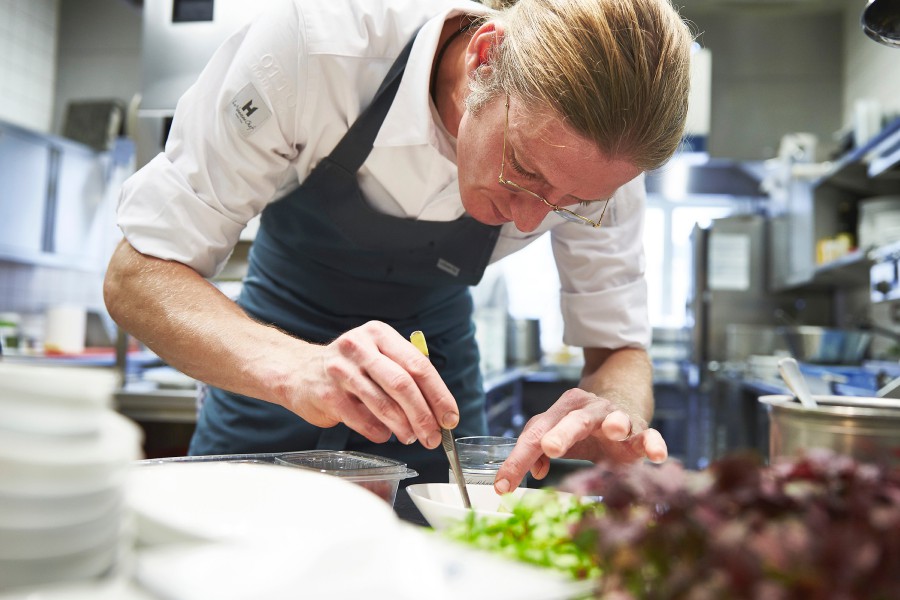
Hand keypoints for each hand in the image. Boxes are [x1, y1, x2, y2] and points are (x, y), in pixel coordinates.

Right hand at [281, 321, 458, 449]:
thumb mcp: (376, 355)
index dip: (439, 394)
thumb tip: (439, 410)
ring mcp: (341, 370)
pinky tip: (384, 434)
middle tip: (434, 436)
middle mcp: (360, 347)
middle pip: (403, 384)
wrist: (297, 372)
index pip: (418, 365)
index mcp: (379, 335)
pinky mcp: (327, 394)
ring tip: (412, 438)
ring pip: (383, 404)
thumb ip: (405, 373)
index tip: (450, 417)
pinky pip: (362, 420)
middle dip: (423, 415)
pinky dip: (378, 432)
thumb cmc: (349, 369)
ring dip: (403, 427)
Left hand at [493, 388, 667, 491]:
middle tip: (549, 447)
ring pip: (615, 418)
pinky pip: (648, 435)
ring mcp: (617, 417)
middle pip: (573, 419)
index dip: (518, 460)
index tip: (503, 485)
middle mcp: (589, 409)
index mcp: (562, 410)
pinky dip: (653, 442)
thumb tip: (534, 472)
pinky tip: (657, 455)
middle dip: (562, 432)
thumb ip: (538, 451)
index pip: (536, 434)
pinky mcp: (640, 431)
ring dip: (615, 424)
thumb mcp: (557, 435)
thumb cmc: (582, 427)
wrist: (620, 403)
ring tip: (614, 430)